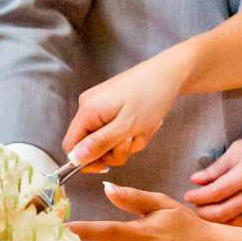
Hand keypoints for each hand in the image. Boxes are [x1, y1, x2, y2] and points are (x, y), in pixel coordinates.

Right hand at [63, 49, 188, 173]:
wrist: (171, 74)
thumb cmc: (151, 96)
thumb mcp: (126, 127)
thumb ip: (99, 144)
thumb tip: (74, 158)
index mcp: (87, 110)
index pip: (71, 145)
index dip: (85, 160)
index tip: (106, 166)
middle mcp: (89, 107)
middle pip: (91, 145)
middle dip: (114, 150)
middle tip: (133, 141)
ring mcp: (101, 106)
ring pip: (107, 140)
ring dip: (127, 142)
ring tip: (143, 129)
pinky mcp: (113, 107)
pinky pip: (116, 130)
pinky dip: (131, 133)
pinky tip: (144, 124)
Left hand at [184, 121, 241, 228]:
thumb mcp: (239, 149)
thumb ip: (216, 167)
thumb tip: (195, 180)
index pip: (215, 192)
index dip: (198, 197)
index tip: (188, 196)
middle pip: (222, 213)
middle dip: (204, 212)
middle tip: (196, 208)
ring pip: (235, 225)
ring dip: (218, 222)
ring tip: (209, 213)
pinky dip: (236, 225)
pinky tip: (228, 218)